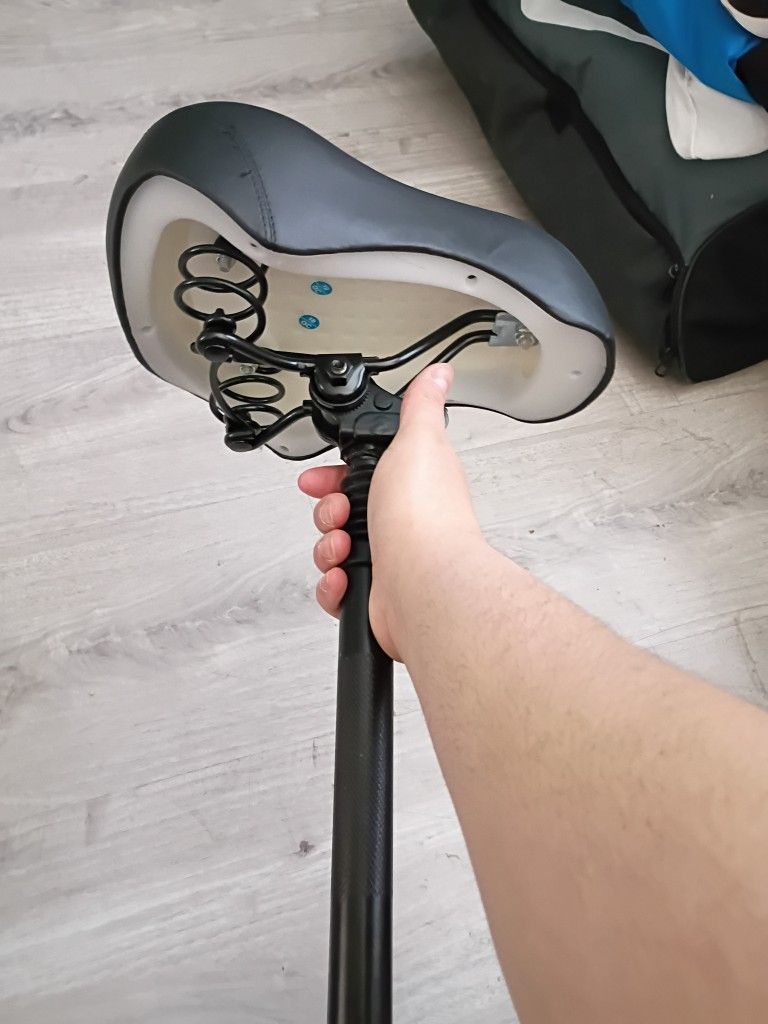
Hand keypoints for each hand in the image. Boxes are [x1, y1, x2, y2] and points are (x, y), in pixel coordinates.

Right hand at [298, 363, 484, 660]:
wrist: (422, 585)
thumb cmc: (424, 517)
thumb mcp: (418, 441)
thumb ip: (420, 406)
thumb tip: (439, 373)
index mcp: (411, 483)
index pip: (361, 472)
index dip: (334, 474)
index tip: (319, 478)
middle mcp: (401, 521)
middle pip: (340, 511)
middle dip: (327, 512)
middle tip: (338, 514)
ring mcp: (388, 558)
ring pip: (333, 548)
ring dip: (328, 547)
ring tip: (344, 548)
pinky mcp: (374, 593)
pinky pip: (335, 588)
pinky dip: (332, 585)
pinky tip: (344, 577)